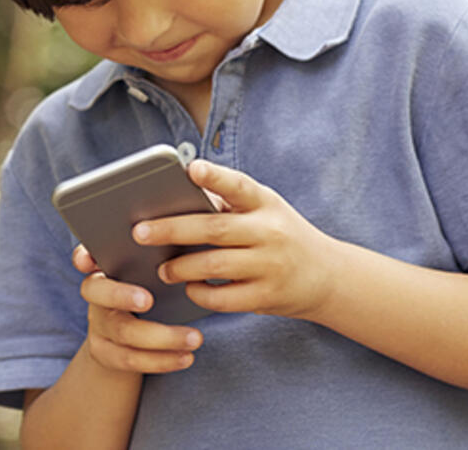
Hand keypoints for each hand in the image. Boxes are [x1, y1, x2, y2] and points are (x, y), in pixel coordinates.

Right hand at [72, 244, 203, 374]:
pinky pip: (131, 360)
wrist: (125, 340)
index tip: (88, 260)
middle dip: (120, 295)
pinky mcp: (105, 353)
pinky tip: (187, 357)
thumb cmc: (150, 288)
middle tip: (149, 299)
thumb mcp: (152, 269)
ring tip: (195, 338)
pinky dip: (162, 360)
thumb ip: (162, 250)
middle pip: (97, 292)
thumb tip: (195, 225)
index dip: (83, 257)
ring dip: (162, 337)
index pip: (85, 256)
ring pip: (123, 332)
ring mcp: (97, 326)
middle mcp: (95, 295)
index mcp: (104, 267)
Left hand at [134, 159, 334, 318]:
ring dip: (181, 268)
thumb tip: (172, 204)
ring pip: (214, 265)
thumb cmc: (281, 236)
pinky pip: (224, 298)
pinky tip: (190, 288)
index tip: (191, 169)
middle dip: (171, 229)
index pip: (239, 185)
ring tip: (162, 269)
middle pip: (213, 228)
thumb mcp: (265, 211)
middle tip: (139, 232)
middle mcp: (270, 231)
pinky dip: (201, 293)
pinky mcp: (268, 295)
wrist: (327, 276)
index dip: (215, 177)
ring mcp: (270, 265)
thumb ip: (228, 205)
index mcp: (266, 202)